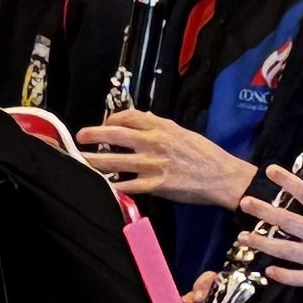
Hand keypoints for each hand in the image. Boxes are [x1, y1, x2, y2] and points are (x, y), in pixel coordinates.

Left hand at [75, 107, 256, 207]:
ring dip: (94, 160)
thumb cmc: (205, 155)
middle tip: (80, 136)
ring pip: (115, 161)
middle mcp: (154, 143)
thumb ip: (160, 128)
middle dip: (94, 134)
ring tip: (81, 159)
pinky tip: (101, 184)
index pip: (129, 116)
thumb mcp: (182, 133)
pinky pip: (128, 185)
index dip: (112, 117)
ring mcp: (153, 165)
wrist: (222, 176)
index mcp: (162, 128)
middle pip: (115, 134)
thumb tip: (140, 123)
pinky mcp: (155, 185)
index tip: (105, 122)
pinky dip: (113, 185)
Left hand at [230, 173, 302, 301]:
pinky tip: (268, 272)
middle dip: (263, 211)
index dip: (287, 181)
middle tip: (244, 203)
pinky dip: (283, 276)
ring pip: (285, 249)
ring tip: (242, 238)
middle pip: (287, 220)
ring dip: (262, 243)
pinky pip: (299, 277)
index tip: (270, 170)